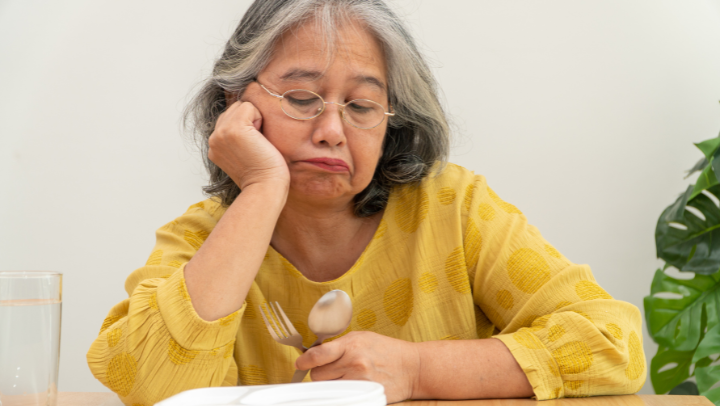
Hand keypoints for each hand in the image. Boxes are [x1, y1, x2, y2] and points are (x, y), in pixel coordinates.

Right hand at [208, 100, 289, 188]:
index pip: (228, 119)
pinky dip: (259, 118)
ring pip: (241, 106)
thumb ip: (236, 139)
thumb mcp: (242, 155)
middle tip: (255, 145)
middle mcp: (214, 139)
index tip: (252, 148)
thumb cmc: (263, 175)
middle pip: (234, 110)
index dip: (246, 127)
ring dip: (254, 120)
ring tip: (257, 142)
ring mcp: (221, 133)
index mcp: (214, 146)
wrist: (265, 187)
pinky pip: (249, 106)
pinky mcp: (234, 129)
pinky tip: (260, 138)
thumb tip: (248, 119)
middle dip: (249, 121)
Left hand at [295, 331, 419, 402]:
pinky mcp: (365, 395)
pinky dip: (341, 394)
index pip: (318, 355)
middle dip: (319, 373)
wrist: (412, 367)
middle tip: (330, 370)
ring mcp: (359, 381)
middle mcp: (354, 363)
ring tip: (342, 378)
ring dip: (330, 384)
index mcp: (351, 345)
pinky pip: (341, 398)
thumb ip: (339, 344)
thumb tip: (315, 353)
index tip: (300, 363)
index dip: (305, 361)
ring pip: (327, 388)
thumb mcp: (362, 337)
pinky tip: (348, 387)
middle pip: (318, 375)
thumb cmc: (386, 350)